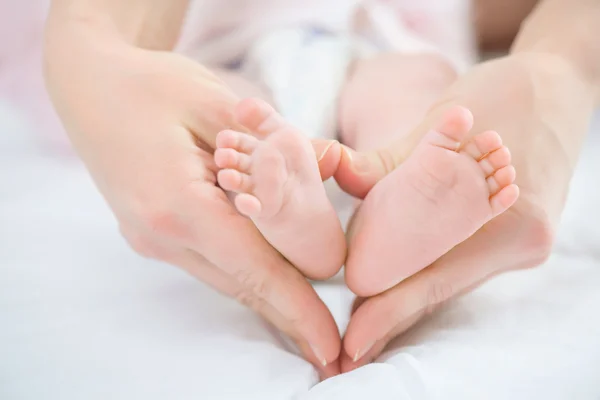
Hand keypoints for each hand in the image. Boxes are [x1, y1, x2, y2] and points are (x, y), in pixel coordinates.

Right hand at [44, 24, 341, 375]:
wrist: (89, 86)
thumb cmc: (151, 86)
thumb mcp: (216, 103)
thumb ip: (273, 143)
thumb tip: (328, 163)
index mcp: (177, 205)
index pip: (254, 270)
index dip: (298, 310)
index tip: (330, 348)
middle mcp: (161, 235)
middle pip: (241, 286)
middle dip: (290, 314)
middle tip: (332, 347)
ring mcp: (152, 239)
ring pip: (225, 278)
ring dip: (268, 295)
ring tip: (308, 319)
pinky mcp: (151, 233)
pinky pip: (208, 262)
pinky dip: (243, 270)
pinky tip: (270, 276)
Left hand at [333, 53, 593, 371]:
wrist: (558, 85)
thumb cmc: (502, 95)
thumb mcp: (440, 123)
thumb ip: (386, 161)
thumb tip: (336, 173)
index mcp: (506, 223)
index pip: (432, 281)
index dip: (388, 315)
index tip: (352, 345)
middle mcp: (519, 244)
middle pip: (439, 288)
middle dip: (389, 312)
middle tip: (347, 342)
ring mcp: (523, 243)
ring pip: (449, 278)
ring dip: (407, 292)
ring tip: (364, 317)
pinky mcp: (517, 235)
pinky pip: (463, 262)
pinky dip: (429, 271)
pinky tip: (400, 280)